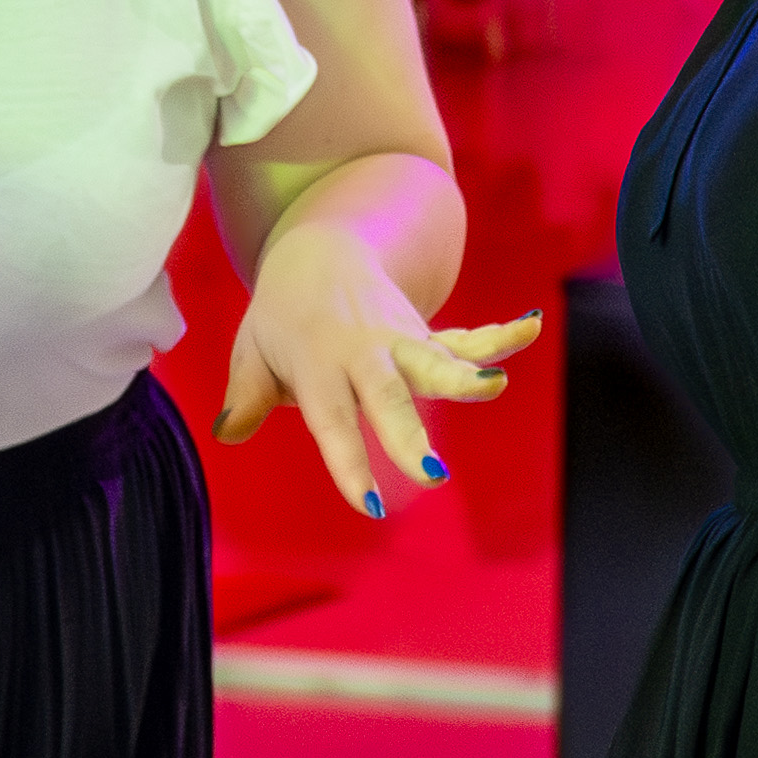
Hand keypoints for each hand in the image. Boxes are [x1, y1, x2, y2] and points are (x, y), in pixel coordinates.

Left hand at [218, 233, 535, 519]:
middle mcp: (361, 354)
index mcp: (316, 367)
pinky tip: (529, 327)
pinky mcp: (423, 334)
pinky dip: (498, 337)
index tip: (369, 504)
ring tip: (491, 387)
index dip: (349, 463)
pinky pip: (464, 338)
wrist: (318, 253)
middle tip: (430, 473)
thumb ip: (245, 395)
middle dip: (408, 435)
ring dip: (462, 374)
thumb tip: (229, 433)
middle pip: (387, 397)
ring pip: (432, 360)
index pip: (332, 423)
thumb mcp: (252, 352)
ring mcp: (398, 341)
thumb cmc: (281, 317)